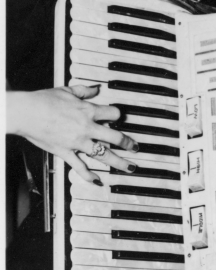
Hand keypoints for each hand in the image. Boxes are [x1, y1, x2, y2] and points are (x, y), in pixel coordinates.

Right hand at [7, 85, 138, 184]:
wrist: (27, 112)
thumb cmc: (45, 100)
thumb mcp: (68, 90)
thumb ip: (84, 90)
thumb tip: (96, 88)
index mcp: (88, 111)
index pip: (113, 114)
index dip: (118, 115)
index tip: (120, 118)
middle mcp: (87, 128)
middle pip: (115, 138)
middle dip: (128, 143)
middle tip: (135, 147)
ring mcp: (77, 142)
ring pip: (103, 155)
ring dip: (118, 162)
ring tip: (129, 168)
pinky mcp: (65, 152)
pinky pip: (80, 166)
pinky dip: (89, 175)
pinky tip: (97, 181)